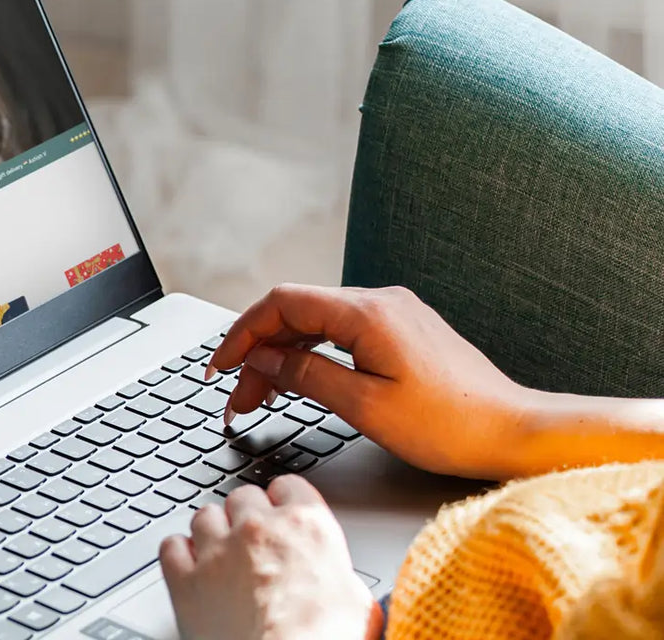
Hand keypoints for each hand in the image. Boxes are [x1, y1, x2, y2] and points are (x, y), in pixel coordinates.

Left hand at [159, 476, 380, 639]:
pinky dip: (178, 553)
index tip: (283, 511)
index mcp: (305, 526)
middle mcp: (257, 529)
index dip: (285, 501)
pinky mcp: (186, 580)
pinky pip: (171, 547)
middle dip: (247, 516)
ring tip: (220, 551)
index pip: (289, 487)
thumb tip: (340, 583)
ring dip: (212, 531)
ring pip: (205, 516)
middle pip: (243, 498)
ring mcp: (217, 552)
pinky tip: (188, 564)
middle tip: (253, 539)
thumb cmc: (324, 637)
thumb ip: (337, 573)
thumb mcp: (356, 599)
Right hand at [207, 284, 534, 479]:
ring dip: (281, 356)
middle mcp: (380, 302)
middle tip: (237, 399)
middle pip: (295, 312)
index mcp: (368, 313)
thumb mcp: (364, 405)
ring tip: (259, 398)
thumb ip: (304, 375)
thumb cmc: (449, 425)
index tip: (220, 367)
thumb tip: (262, 360)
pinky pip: (340, 334)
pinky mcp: (401, 333)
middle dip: (257, 352)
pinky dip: (310, 356)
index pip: (281, 303)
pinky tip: (298, 383)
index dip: (242, 333)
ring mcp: (393, 315)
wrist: (514, 431)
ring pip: (315, 324)